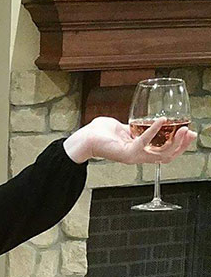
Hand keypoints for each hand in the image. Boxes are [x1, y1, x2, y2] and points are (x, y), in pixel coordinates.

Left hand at [64, 116, 197, 164]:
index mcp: (140, 151)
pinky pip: (144, 141)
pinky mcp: (127, 152)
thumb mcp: (124, 128)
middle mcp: (139, 156)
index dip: (179, 145)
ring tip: (183, 128)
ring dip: (174, 141)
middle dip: (182, 145)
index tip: (189, 133)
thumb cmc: (100, 133)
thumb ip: (136, 127)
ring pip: (161, 154)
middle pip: (168, 156)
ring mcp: (134, 156)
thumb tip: (146, 120)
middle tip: (191, 132)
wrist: (85, 138)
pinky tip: (161, 120)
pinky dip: (154, 130)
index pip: (165, 152)